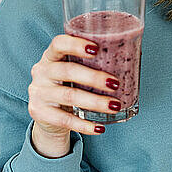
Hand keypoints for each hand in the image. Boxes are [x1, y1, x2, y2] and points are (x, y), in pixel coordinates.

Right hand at [28, 34, 120, 155]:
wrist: (46, 114)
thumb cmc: (68, 85)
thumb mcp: (73, 70)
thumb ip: (91, 63)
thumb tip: (133, 55)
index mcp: (50, 56)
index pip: (58, 44)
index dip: (76, 44)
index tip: (96, 49)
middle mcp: (41, 72)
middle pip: (67, 71)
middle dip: (94, 77)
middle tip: (115, 83)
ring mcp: (38, 93)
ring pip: (69, 96)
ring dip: (95, 102)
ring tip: (114, 105)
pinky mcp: (39, 113)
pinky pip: (64, 120)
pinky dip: (84, 125)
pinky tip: (100, 127)